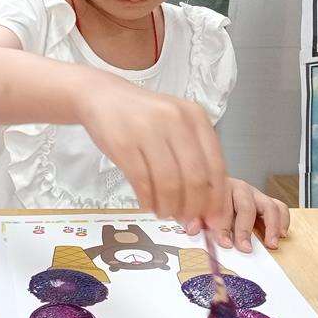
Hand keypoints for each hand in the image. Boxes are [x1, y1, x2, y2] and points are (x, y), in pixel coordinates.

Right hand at [77, 77, 230, 229]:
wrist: (102, 97)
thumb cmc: (142, 116)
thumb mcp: (175, 125)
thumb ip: (194, 157)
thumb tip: (206, 205)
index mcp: (195, 116)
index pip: (215, 166)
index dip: (216, 198)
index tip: (213, 218)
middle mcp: (175, 120)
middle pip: (194, 178)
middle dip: (193, 207)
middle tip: (187, 220)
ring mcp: (148, 130)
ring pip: (169, 183)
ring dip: (169, 207)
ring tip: (165, 212)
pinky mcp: (123, 143)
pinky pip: (142, 182)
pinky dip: (148, 199)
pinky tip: (148, 203)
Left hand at [185, 178, 290, 251]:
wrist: (215, 190)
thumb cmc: (208, 204)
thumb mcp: (197, 212)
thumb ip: (194, 220)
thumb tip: (193, 229)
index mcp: (220, 189)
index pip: (223, 206)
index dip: (223, 226)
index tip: (224, 243)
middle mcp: (240, 189)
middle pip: (246, 206)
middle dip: (245, 228)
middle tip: (244, 247)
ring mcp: (255, 195)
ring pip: (268, 205)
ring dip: (271, 226)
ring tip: (271, 244)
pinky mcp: (266, 202)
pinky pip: (280, 207)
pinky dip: (283, 221)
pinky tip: (281, 234)